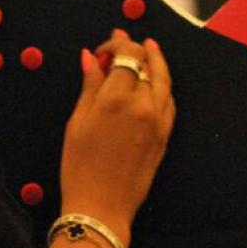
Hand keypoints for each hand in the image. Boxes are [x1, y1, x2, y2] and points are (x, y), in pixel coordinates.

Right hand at [58, 30, 175, 247]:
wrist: (101, 206)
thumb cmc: (80, 166)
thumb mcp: (77, 121)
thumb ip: (90, 85)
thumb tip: (91, 57)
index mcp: (117, 98)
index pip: (127, 54)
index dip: (117, 44)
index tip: (104, 48)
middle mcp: (143, 105)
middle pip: (147, 62)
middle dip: (136, 48)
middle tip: (123, 41)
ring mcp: (158, 121)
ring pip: (164, 80)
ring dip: (156, 61)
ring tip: (148, 49)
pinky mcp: (165, 135)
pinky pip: (169, 101)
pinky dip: (163, 85)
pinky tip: (155, 81)